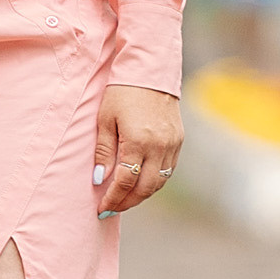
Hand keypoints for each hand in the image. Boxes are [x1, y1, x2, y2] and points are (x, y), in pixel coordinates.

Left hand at [93, 84, 181, 215]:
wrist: (150, 70)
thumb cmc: (121, 92)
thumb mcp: (105, 119)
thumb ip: (104, 151)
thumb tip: (100, 180)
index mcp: (138, 141)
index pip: (125, 182)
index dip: (113, 198)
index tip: (102, 208)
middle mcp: (159, 147)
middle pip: (145, 188)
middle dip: (127, 202)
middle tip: (112, 208)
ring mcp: (172, 144)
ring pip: (159, 182)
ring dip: (142, 194)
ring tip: (125, 199)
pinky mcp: (178, 140)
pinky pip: (168, 170)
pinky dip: (154, 181)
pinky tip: (141, 182)